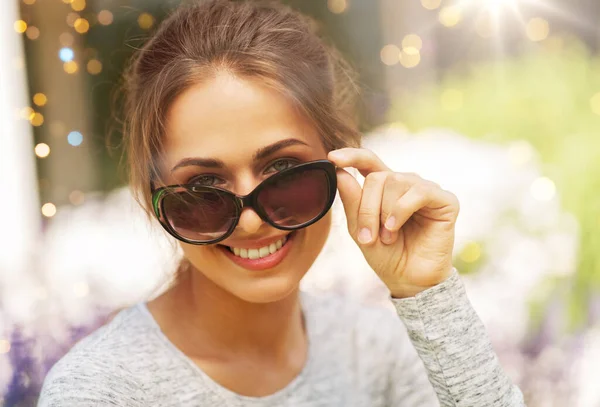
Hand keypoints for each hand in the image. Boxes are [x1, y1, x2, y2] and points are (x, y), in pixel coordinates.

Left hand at [327, 148, 459, 297]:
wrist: (409, 280)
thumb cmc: (386, 256)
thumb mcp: (359, 230)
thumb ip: (352, 202)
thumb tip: (340, 173)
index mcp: (385, 188)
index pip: (368, 161)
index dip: (351, 156)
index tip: (332, 158)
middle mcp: (406, 184)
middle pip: (377, 177)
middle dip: (367, 208)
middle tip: (367, 237)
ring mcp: (426, 190)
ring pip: (395, 181)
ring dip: (384, 212)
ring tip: (386, 237)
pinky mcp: (445, 200)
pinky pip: (418, 192)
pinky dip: (400, 210)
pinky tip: (394, 227)